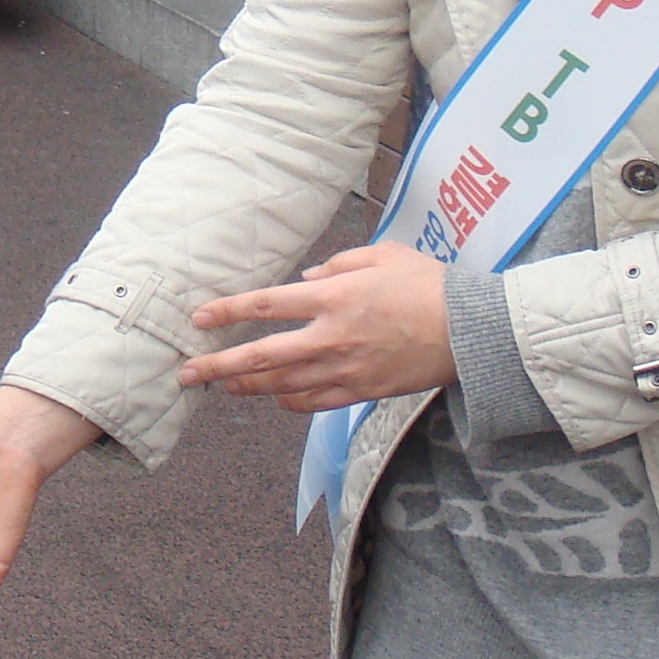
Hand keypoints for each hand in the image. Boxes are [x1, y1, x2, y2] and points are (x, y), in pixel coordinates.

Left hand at [178, 243, 452, 412]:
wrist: (470, 331)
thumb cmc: (429, 285)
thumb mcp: (384, 255)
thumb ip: (340, 262)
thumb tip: (308, 276)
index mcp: (334, 297)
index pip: (266, 305)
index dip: (228, 311)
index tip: (200, 318)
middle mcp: (331, 336)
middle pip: (261, 355)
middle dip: (219, 365)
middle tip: (188, 373)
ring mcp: (345, 369)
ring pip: (282, 384)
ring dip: (248, 386)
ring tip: (223, 386)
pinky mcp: (361, 391)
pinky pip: (313, 403)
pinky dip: (289, 402)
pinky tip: (275, 398)